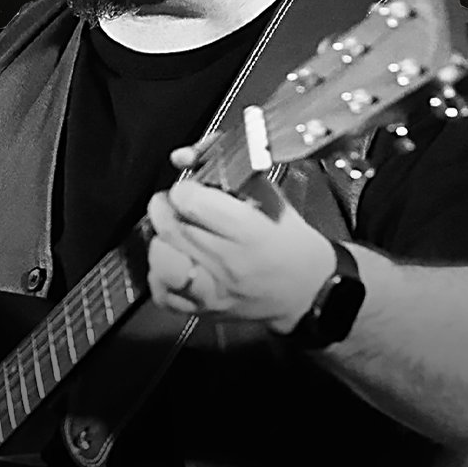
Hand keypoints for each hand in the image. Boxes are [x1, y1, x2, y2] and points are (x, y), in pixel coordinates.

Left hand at [146, 145, 335, 332]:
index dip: (184, 189)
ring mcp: (214, 290)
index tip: (190, 189)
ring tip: (172, 233)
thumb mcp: (272, 197)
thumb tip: (185, 156)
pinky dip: (159, 274)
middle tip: (175, 204)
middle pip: (170, 227)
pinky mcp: (204, 310)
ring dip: (160, 239)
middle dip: (165, 207)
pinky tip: (174, 262)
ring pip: (162, 259)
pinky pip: (162, 293)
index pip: (191, 202)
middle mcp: (228, 262)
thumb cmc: (291, 242)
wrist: (309, 291)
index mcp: (248, 230)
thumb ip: (229, 173)